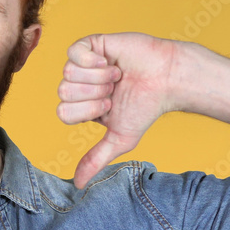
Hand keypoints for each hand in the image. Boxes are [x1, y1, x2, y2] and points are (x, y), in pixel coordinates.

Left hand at [57, 33, 179, 188]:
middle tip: (114, 90)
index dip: (87, 111)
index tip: (110, 106)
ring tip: (116, 76)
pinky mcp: (92, 44)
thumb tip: (79, 185)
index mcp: (81, 106)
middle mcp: (79, 84)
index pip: (63, 112)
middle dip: (93, 94)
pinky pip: (73, 52)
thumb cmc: (146, 107)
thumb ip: (96, 159)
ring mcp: (84, 63)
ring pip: (68, 73)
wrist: (167, 80)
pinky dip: (92, 61)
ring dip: (98, 78)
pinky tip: (110, 62)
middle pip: (63, 92)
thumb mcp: (120, 138)